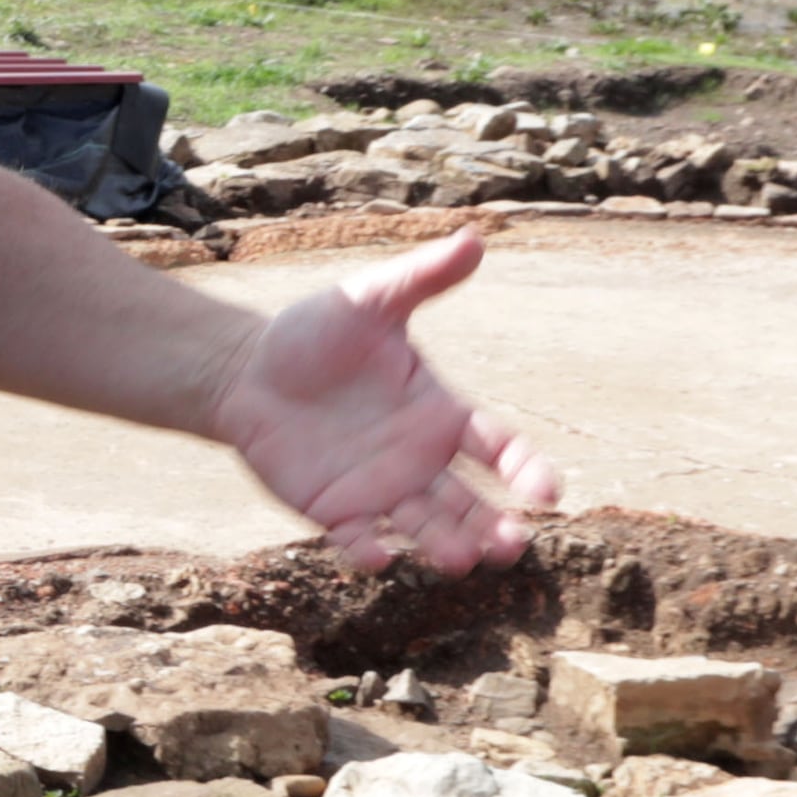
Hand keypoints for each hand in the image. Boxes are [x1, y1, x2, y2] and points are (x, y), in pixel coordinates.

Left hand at [201, 225, 561, 570]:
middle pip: (470, 500)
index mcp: (440, 412)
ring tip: (461, 558)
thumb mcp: (371, 301)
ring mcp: (379, 489)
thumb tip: (475, 238)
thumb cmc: (317, 332)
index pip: (495, 445)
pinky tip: (379, 558)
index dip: (524, 468)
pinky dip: (368, 550)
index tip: (547, 492)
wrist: (249, 369)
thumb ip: (421, 278)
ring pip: (424, 525)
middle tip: (513, 546)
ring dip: (444, 543)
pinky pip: (357, 537)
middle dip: (494, 525)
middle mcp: (419, 459)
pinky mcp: (334, 509)